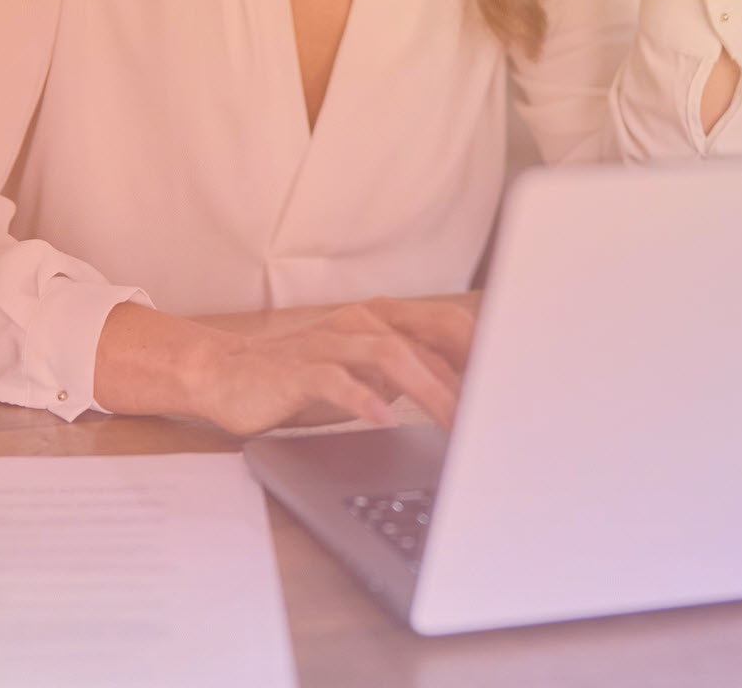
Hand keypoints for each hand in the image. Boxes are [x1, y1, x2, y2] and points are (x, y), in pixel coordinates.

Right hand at [99, 297, 473, 435]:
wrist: (226, 375)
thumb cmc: (303, 379)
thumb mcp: (366, 376)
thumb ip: (410, 375)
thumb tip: (468, 396)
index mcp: (385, 320)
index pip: (450, 328)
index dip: (486, 356)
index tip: (515, 388)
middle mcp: (363, 322)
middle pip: (430, 335)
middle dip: (468, 372)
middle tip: (495, 411)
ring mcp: (331, 341)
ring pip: (392, 355)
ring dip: (429, 388)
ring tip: (454, 422)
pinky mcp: (299, 368)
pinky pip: (337, 380)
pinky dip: (364, 397)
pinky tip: (384, 418)